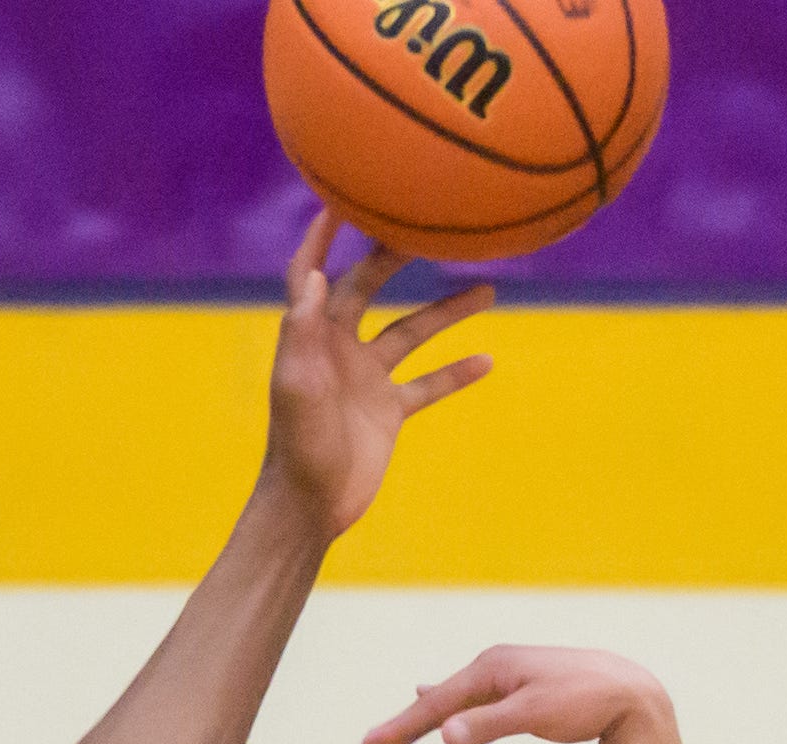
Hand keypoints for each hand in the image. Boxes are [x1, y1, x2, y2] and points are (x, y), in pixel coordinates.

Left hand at [259, 211, 493, 541]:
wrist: (310, 506)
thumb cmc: (297, 447)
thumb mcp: (297, 386)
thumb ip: (302, 330)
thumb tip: (316, 272)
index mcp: (312, 336)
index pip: (310, 272)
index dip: (320, 235)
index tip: (341, 194)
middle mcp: (339, 348)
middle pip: (369, 286)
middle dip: (395, 254)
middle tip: (433, 223)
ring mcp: (366, 379)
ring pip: (412, 332)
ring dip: (447, 311)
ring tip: (489, 288)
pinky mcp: (388, 411)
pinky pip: (428, 384)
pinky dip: (455, 373)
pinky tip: (488, 359)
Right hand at [360, 643, 668, 743]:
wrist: (631, 693)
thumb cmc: (586, 701)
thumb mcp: (535, 715)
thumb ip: (488, 725)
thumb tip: (444, 735)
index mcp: (492, 668)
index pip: (436, 704)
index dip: (400, 729)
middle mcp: (494, 666)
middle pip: (438, 701)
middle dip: (403, 726)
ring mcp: (506, 675)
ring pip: (453, 700)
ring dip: (422, 717)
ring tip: (392, 731)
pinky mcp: (519, 687)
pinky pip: (471, 698)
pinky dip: (447, 704)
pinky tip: (437, 703)